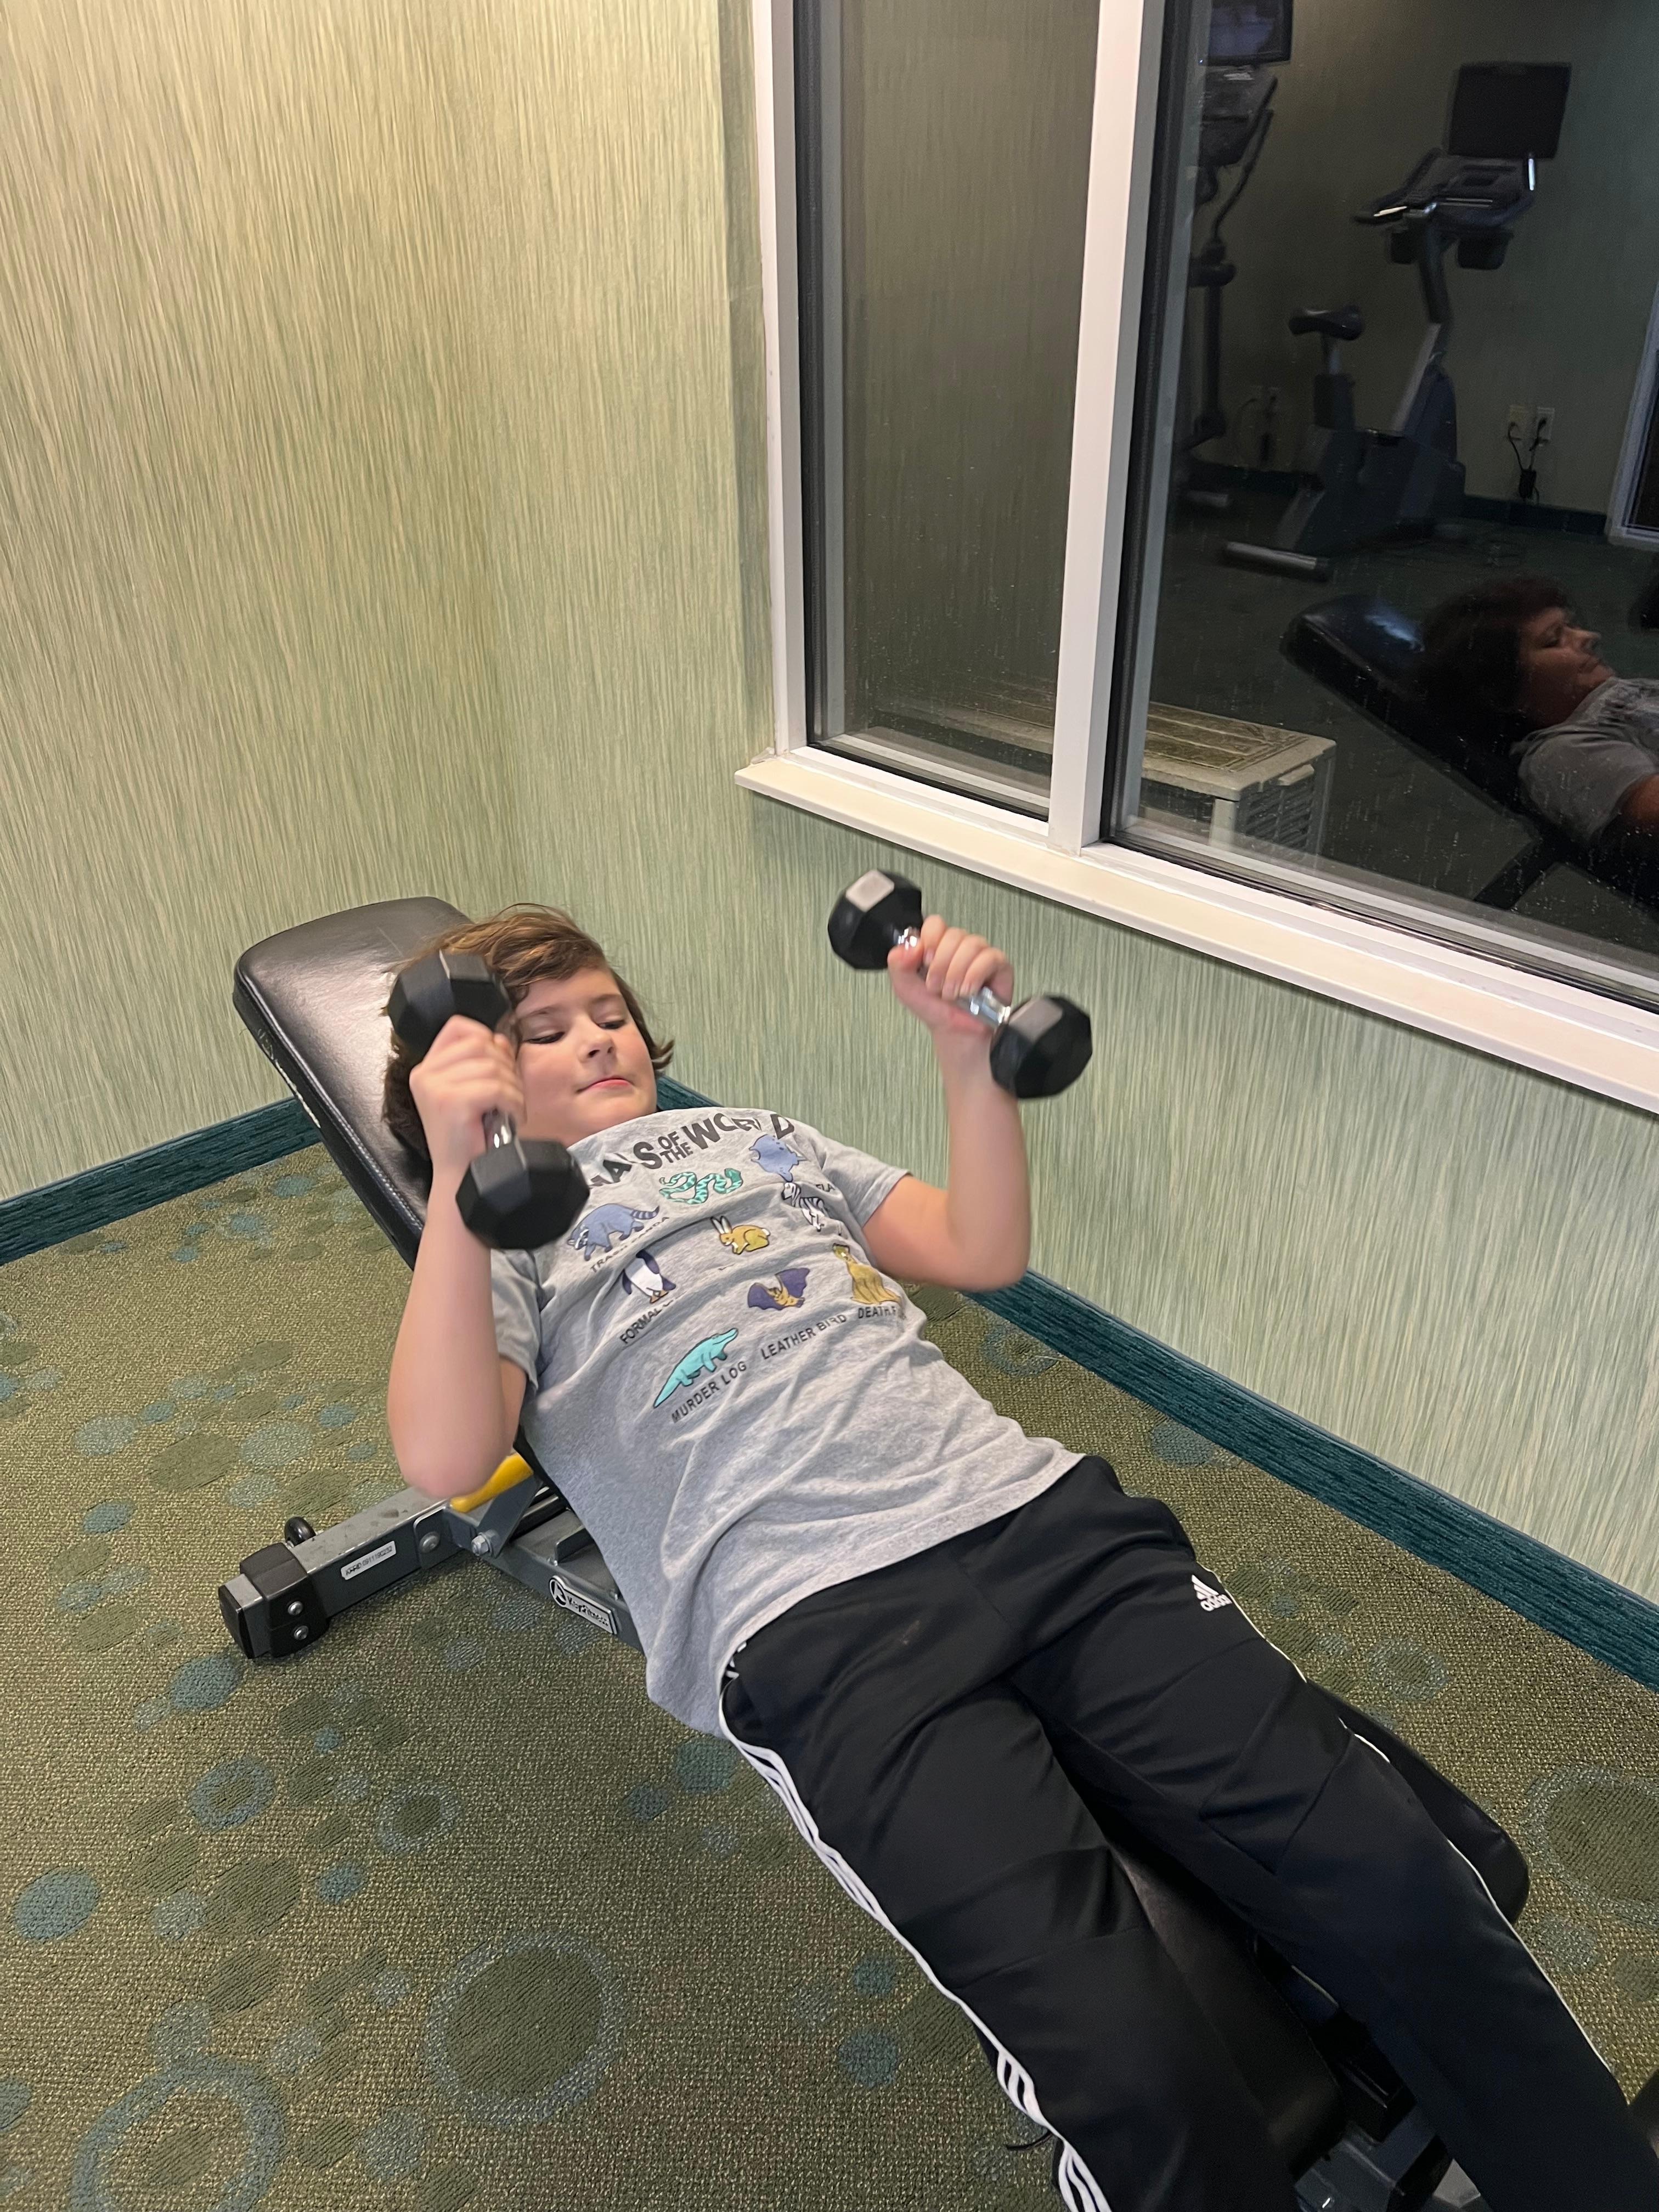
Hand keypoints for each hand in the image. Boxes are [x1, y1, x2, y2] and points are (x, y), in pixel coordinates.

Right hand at [408, 1016, 525, 1187]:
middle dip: (506, 1066)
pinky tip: (510, 1117)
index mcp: (426, 1069)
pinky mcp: (450, 1103)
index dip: (486, 1037)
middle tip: (510, 1093)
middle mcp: (425, 1075)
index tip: (499, 1063)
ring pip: (492, 1066)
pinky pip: (496, 1087)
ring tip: (510, 1108)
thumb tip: (500, 1038)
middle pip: (480, 1043)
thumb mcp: (472, 1092)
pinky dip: (512, 1102)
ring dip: (513, 1088)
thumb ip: (482, 1061)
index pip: (458, 1027)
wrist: (462, 1178)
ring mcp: (434, 1088)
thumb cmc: (470, 1139)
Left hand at [886, 916, 1013, 1049]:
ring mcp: (980, 954)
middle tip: (936, 987)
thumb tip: (911, 946)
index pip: (936, 924)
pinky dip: (975, 975)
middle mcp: (959, 947)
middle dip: (941, 965)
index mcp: (938, 946)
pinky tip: (968, 991)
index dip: (930, 939)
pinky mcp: (999, 965)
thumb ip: (898, 964)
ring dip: (957, 973)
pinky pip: (990, 957)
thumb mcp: (905, 988)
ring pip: (971, 944)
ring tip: (952, 993)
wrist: (954, 1033)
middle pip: (953, 934)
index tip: (925, 961)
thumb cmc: (935, 1009)